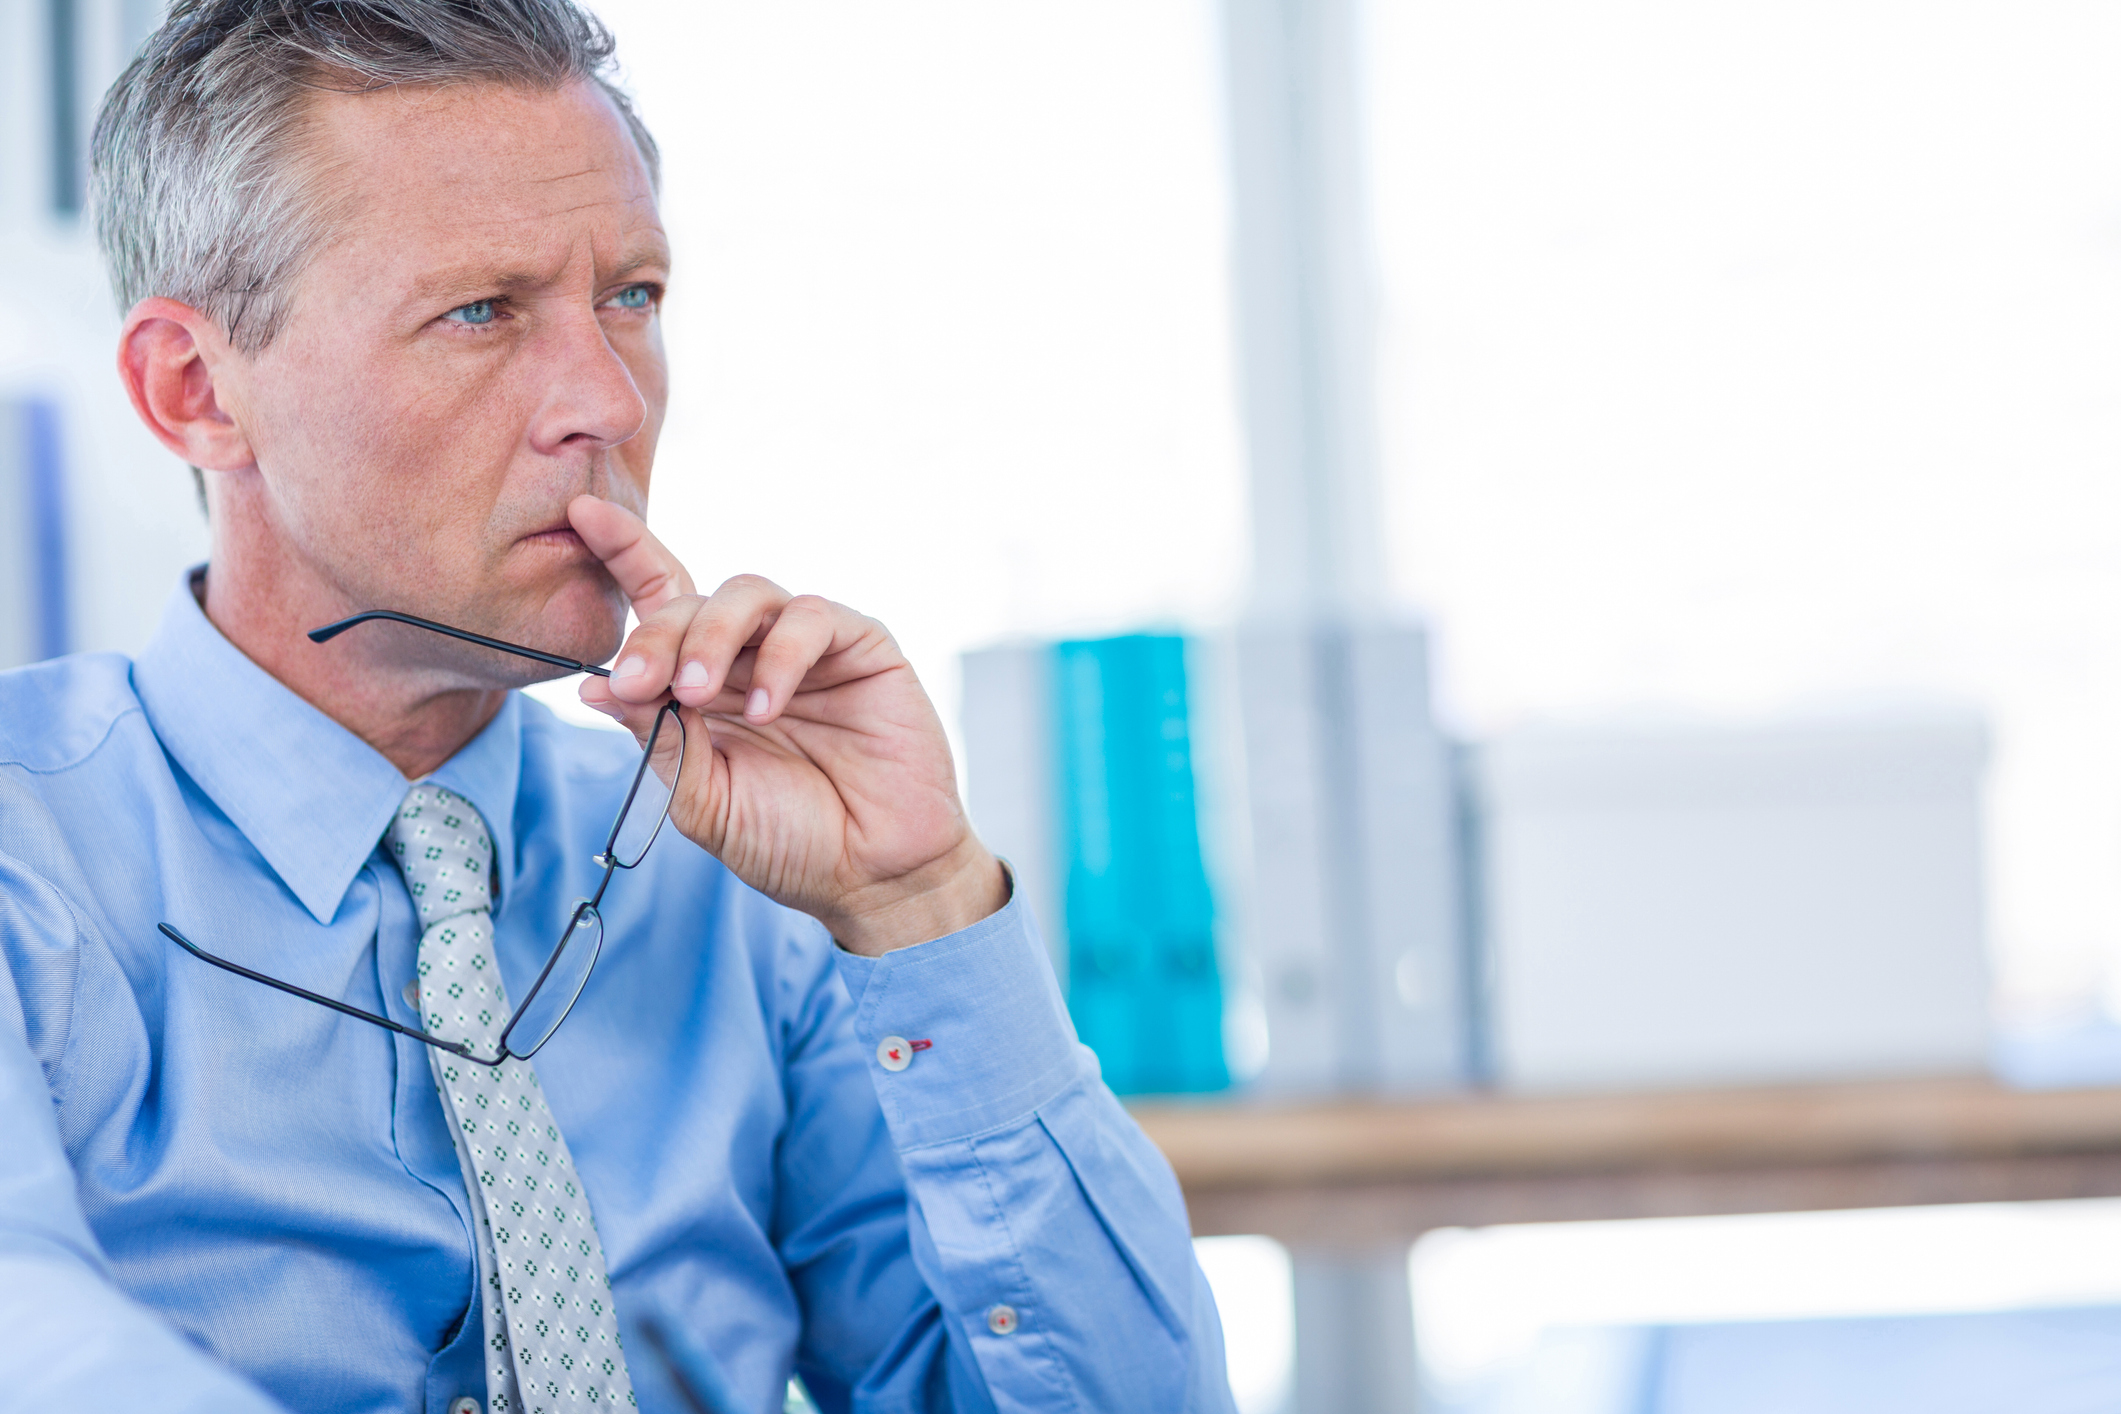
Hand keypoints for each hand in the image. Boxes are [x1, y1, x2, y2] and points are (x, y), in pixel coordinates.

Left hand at [567, 495, 1006, 954]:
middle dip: (656, 635)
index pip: (659, 603)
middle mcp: (750, 655)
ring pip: (747, 593)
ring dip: (710, 637)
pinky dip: (779, 656)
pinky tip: (766, 705)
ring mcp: (806, 648)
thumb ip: (656, 741)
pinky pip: (811, 618)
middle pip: (690, 600)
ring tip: (697, 695)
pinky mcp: (862, 647)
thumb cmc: (787, 841)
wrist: (870, 875)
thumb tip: (596, 688)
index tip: (582, 515)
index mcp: (703, 685)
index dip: (623, 553)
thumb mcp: (701, 800)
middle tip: (641, 684)